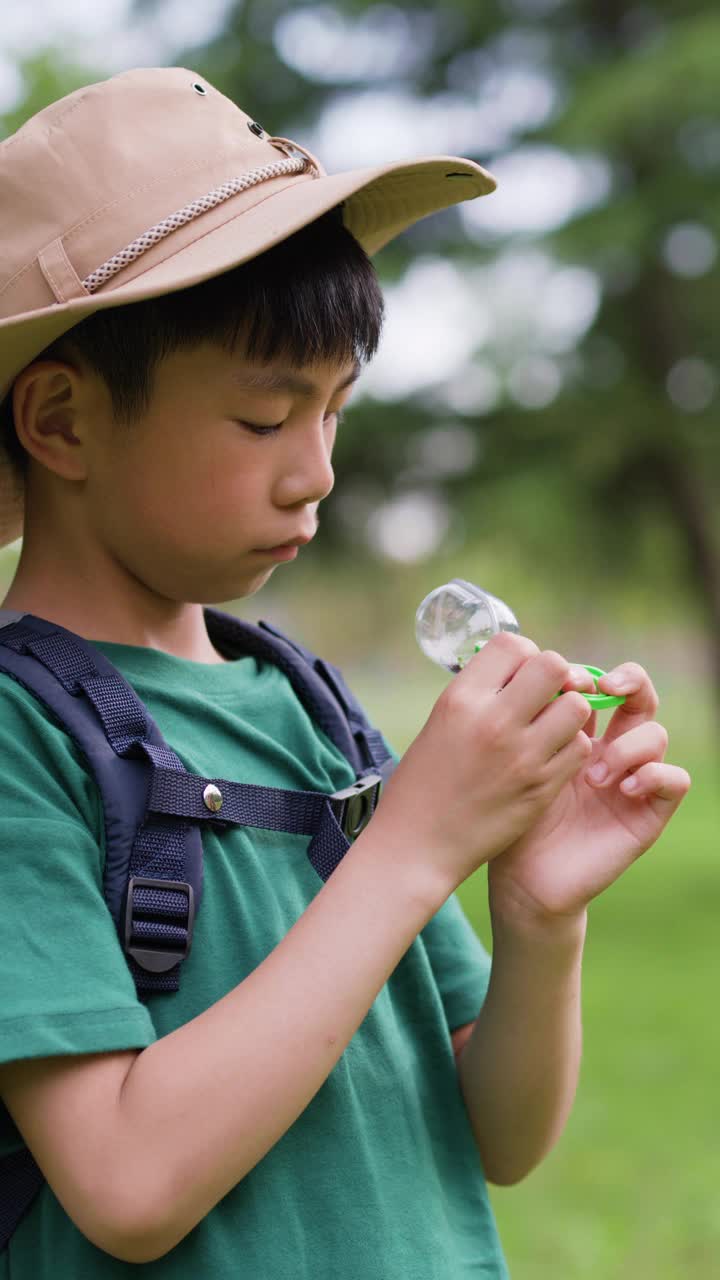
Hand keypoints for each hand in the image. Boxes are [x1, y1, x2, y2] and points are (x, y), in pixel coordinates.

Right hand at [373, 632, 593, 894]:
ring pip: (577, 706)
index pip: (514, 644)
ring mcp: (522, 756)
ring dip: (568, 712)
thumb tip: (519, 668)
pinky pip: (580, 748)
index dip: (523, 655)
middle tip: (543, 696)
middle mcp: (494, 721)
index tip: (517, 675)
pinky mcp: (542, 787)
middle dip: (555, 677)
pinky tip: (550, 756)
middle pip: (555, 665)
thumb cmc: (424, 780)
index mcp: (461, 699)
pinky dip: (571, 747)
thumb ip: (481, 693)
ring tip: (550, 727)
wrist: (418, 845)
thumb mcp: (442, 721)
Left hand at [487, 662, 690, 923]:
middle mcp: (612, 750)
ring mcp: (633, 779)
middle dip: (631, 681)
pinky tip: (621, 789)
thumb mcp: (515, 760)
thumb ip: (529, 721)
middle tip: (607, 687)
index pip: (600, 685)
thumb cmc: (510, 815)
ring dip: (626, 746)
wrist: (521, 877)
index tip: (563, 679)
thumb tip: (531, 669)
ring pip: (656, 734)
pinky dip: (654, 775)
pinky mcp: (648, 813)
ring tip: (592, 776)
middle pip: (640, 697)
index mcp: (580, 733)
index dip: (590, 674)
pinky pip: (674, 779)